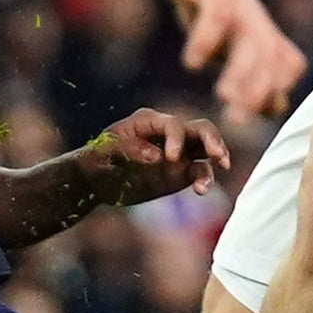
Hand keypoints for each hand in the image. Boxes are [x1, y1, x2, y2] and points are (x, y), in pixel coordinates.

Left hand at [79, 109, 231, 205]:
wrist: (95, 181)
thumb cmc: (96, 159)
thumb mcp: (106, 153)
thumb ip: (130, 150)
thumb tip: (157, 157)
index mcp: (149, 122)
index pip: (173, 124)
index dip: (176, 138)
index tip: (171, 159)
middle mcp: (169, 134)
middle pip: (200, 129)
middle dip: (212, 139)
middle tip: (217, 155)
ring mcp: (179, 153)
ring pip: (207, 148)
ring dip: (216, 158)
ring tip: (216, 171)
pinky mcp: (181, 173)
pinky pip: (200, 172)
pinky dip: (205, 180)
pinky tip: (201, 191)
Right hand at [153, 0, 304, 116]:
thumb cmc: (208, 3)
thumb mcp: (230, 41)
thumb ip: (251, 72)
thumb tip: (277, 108)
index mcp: (263, 33)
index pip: (289, 66)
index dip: (280, 89)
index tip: (258, 111)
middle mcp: (256, 21)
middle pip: (271, 61)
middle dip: (259, 92)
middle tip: (237, 121)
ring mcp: (237, 5)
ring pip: (250, 43)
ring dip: (240, 74)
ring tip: (224, 97)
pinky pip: (216, 17)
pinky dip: (206, 41)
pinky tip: (192, 64)